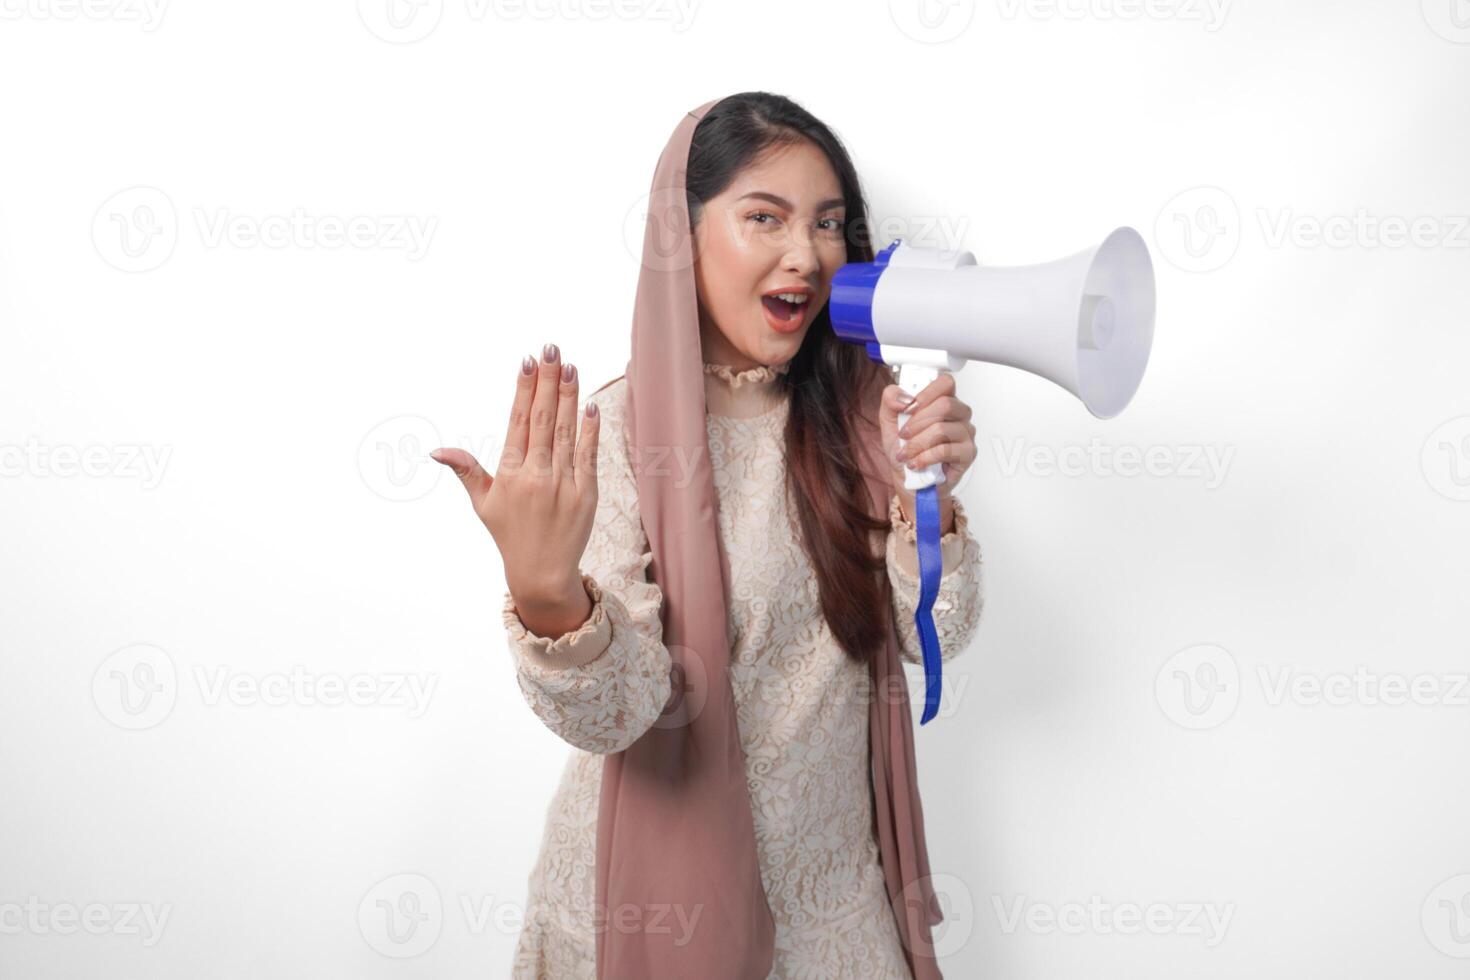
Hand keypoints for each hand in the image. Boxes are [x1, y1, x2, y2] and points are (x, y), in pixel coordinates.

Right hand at [430, 343, 599, 619]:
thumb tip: (437, 450)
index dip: (523, 389)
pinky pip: (588, 454)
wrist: (542, 572)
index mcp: (509, 474)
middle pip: (543, 419)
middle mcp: (536, 476)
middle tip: (551, 349)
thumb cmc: (510, 534)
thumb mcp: (482, 503)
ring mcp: (563, 483)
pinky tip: (590, 403)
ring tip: (570, 366)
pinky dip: (590, 428)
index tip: (526, 361)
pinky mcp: (586, 493)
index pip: (518, 422)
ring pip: (567, 431)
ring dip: (569, 396)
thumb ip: (465, 470)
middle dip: (547, 381)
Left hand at [879, 372, 976, 523]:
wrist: (909, 482)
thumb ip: (890, 400)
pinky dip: (925, 457)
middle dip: (917, 422)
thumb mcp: (889, 422)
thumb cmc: (904, 451)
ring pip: (942, 429)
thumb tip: (904, 397)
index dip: (926, 393)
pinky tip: (917, 463)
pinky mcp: (968, 453)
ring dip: (917, 443)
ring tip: (907, 454)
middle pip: (945, 404)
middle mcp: (958, 414)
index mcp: (943, 401)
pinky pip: (946, 450)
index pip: (946, 383)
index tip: (908, 408)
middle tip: (904, 435)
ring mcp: (965, 433)